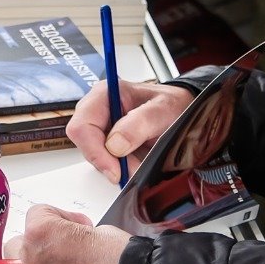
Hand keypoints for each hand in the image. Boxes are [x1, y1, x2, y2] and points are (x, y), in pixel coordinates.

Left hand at [13, 204, 127, 263]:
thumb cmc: (124, 263)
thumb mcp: (99, 230)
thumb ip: (74, 232)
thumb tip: (73, 242)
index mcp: (41, 233)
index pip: (38, 214)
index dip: (62, 218)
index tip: (77, 227)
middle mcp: (30, 261)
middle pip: (21, 244)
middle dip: (40, 243)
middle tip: (64, 247)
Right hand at [66, 79, 191, 178]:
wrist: (182, 112)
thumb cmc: (173, 104)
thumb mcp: (164, 109)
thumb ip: (141, 123)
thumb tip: (115, 145)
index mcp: (105, 94)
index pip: (82, 126)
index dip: (95, 151)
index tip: (115, 169)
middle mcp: (97, 109)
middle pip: (83, 142)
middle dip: (106, 160)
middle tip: (129, 169)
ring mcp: (100, 126)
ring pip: (92, 154)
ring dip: (114, 165)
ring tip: (137, 162)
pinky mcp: (106, 141)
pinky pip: (102, 160)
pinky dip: (117, 167)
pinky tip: (133, 161)